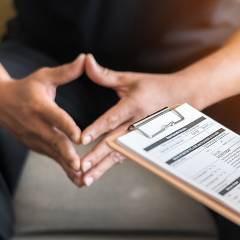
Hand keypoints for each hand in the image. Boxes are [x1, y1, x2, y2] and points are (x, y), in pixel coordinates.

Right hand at [0, 54, 84, 185]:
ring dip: (66, 166)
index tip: (79, 137)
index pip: (56, 117)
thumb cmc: (27, 87)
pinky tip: (75, 177)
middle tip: (81, 166)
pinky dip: (62, 167)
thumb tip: (85, 58)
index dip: (67, 127)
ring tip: (81, 178)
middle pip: (54, 141)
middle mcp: (36, 124)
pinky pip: (50, 157)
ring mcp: (33, 138)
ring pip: (53, 154)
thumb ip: (66, 72)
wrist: (1, 103)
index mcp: (40, 106)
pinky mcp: (34, 145)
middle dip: (67, 155)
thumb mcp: (44, 76)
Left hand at [80, 54, 192, 185]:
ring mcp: (141, 136)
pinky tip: (97, 174)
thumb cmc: (154, 86)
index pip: (113, 118)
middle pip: (115, 143)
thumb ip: (105, 75)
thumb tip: (86, 60)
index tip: (82, 139)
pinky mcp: (141, 142)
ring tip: (86, 179)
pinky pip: (125, 155)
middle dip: (97, 157)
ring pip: (119, 154)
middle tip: (81, 167)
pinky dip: (110, 165)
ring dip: (102, 167)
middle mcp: (137, 124)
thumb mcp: (131, 78)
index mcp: (134, 106)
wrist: (182, 98)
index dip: (98, 128)